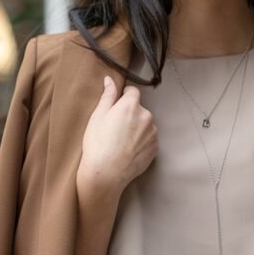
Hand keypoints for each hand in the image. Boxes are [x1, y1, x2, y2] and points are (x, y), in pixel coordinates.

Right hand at [78, 76, 158, 193]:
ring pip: (145, 124)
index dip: (124, 96)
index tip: (117, 105)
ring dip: (137, 128)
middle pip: (139, 109)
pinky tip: (128, 150)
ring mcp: (153, 133)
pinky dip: (141, 141)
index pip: (133, 91)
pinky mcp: (156, 148)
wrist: (106, 174)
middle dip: (130, 114)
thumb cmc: (98, 145)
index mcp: (131, 106)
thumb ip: (107, 96)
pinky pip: (149, 139)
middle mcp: (147, 117)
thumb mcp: (97, 117)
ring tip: (121, 141)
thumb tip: (110, 80)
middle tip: (115, 128)